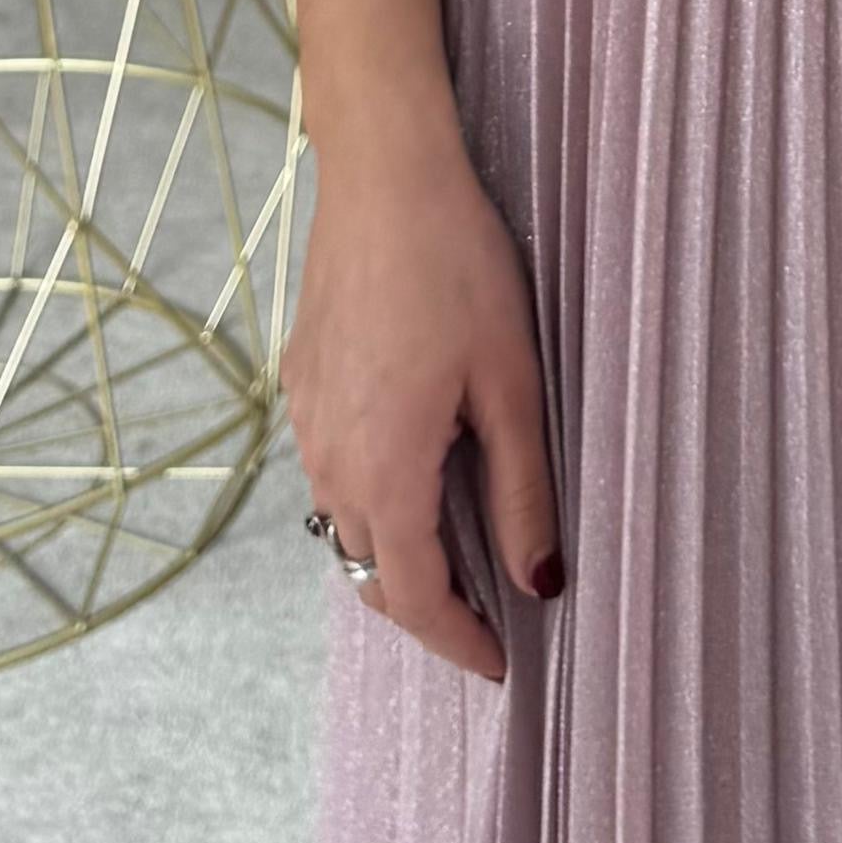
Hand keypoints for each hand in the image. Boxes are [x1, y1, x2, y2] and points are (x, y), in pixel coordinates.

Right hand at [281, 109, 561, 682]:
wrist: (383, 177)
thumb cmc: (459, 268)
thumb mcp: (511, 384)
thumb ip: (522, 492)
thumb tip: (540, 582)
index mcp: (385, 467)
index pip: (412, 597)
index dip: (457, 642)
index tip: (502, 665)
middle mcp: (330, 457)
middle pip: (370, 573)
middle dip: (426, 609)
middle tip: (489, 619)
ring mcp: (307, 420)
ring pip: (344, 525)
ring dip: (395, 555)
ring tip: (460, 555)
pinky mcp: (301, 383)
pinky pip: (330, 472)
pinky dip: (371, 501)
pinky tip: (416, 474)